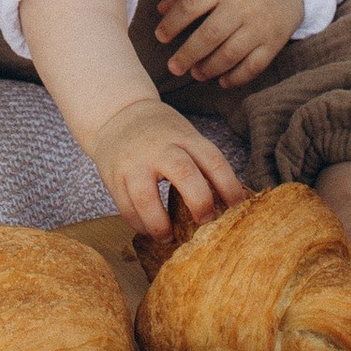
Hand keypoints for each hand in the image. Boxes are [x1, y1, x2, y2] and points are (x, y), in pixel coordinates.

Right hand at [85, 95, 243, 235]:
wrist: (117, 113)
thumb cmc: (161, 133)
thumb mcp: (184, 136)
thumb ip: (202, 163)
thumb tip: (231, 205)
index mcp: (183, 137)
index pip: (212, 160)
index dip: (229, 186)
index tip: (237, 208)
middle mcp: (159, 148)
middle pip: (184, 174)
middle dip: (199, 204)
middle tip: (205, 224)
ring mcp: (134, 163)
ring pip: (146, 198)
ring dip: (161, 224)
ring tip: (169, 237)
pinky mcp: (113, 177)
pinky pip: (126, 208)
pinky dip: (140, 225)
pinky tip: (149, 229)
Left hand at [155, 0, 301, 89]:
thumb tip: (160, 10)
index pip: (190, 6)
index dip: (172, 24)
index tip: (160, 36)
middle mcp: (239, 6)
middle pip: (208, 35)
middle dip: (187, 54)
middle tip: (173, 67)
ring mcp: (258, 25)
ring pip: (230, 54)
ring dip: (209, 68)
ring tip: (195, 73)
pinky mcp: (274, 41)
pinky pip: (254, 66)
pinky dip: (237, 77)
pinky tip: (223, 80)